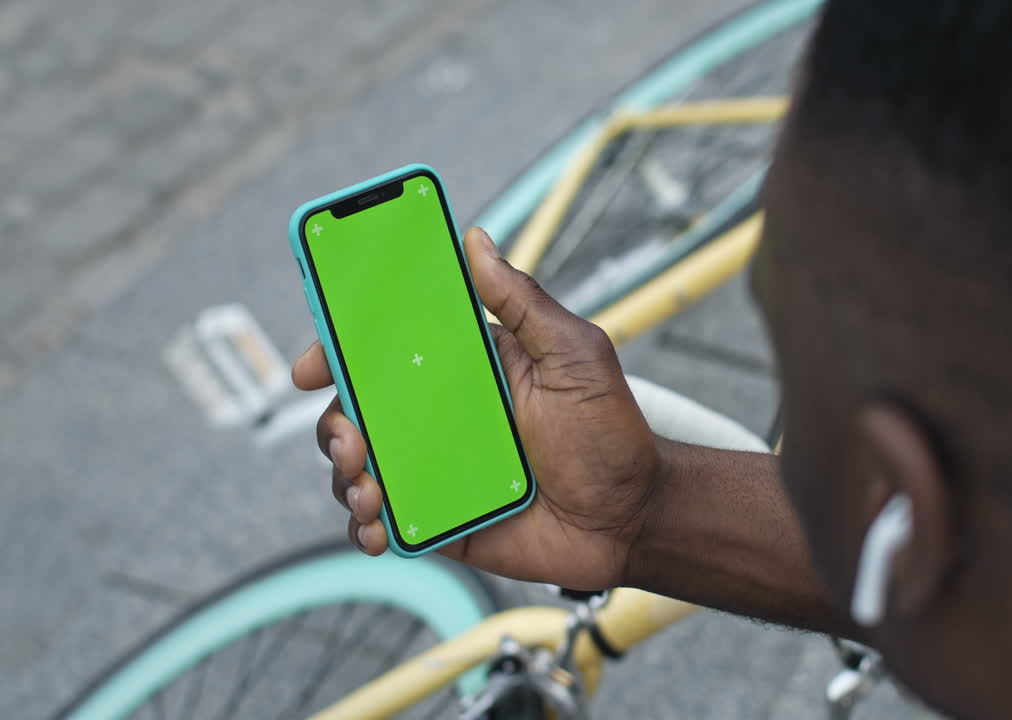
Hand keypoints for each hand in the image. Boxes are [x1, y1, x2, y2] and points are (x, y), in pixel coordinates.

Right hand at [292, 227, 661, 589]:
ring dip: (346, 476)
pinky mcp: (441, 520)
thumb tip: (476, 239)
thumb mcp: (575, 356)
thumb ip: (522, 302)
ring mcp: (437, 469)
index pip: (387, 349)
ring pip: (360, 467)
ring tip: (370, 488)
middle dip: (335, 422)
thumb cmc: (611, 433)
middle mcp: (441, 416)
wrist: (633, 517)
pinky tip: (377, 527)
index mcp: (466, 369)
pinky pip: (383, 522)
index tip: (312, 363)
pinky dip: (365, 526)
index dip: (339, 350)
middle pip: (358, 409)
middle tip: (350, 437)